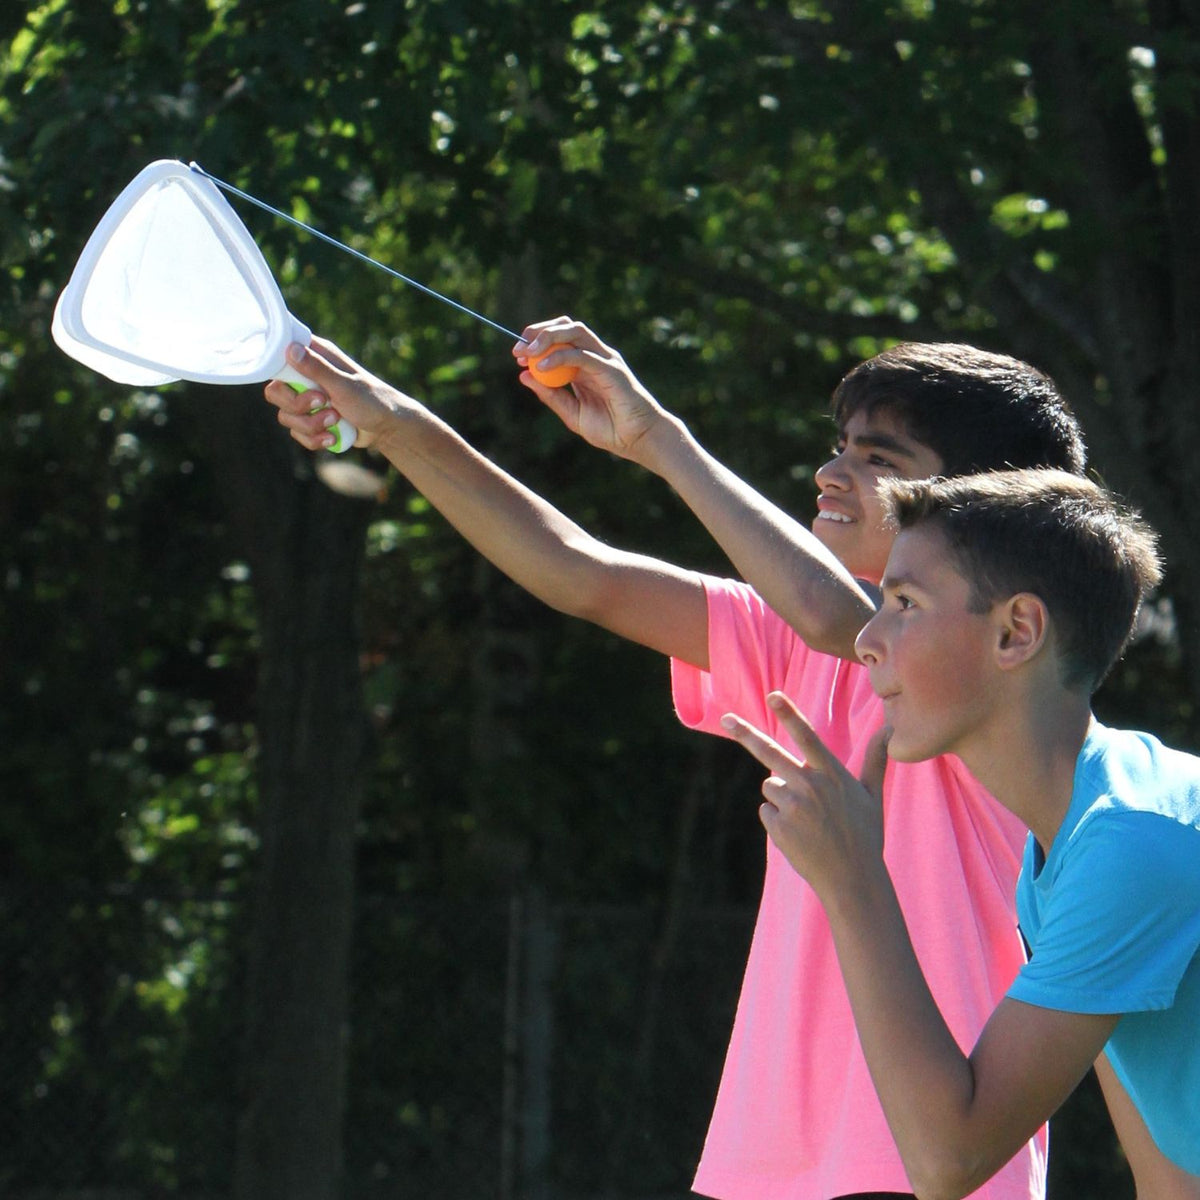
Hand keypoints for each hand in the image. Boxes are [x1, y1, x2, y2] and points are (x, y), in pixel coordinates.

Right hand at [264, 336, 413, 451]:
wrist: (387, 428)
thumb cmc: (371, 401)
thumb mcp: (344, 385)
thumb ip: (317, 368)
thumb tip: (290, 349)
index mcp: (315, 357)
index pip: (278, 357)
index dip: (280, 372)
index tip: (299, 383)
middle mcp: (307, 377)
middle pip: (276, 393)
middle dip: (297, 406)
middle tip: (323, 403)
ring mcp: (308, 401)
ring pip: (286, 417)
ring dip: (311, 425)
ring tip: (336, 421)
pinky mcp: (312, 421)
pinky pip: (297, 434)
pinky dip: (314, 439)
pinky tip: (333, 437)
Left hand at [512, 316, 673, 463]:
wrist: (639, 440)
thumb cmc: (611, 430)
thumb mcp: (572, 414)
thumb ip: (550, 395)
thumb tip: (524, 376)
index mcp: (586, 365)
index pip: (560, 338)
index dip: (536, 341)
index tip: (517, 355)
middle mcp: (596, 356)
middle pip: (566, 327)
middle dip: (539, 331)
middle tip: (518, 349)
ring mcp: (605, 360)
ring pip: (575, 331)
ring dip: (548, 336)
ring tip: (528, 352)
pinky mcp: (612, 369)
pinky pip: (581, 355)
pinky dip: (560, 357)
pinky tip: (543, 366)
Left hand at [721, 691, 889, 897]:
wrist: (853, 879)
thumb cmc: (865, 835)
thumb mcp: (873, 795)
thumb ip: (875, 758)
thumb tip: (891, 728)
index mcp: (832, 773)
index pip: (808, 737)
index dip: (790, 714)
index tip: (773, 695)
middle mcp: (810, 785)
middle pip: (770, 753)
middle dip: (744, 733)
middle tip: (726, 719)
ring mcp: (793, 806)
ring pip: (771, 786)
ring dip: (782, 798)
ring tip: (808, 820)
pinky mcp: (778, 826)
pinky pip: (767, 811)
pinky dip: (778, 820)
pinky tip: (799, 834)